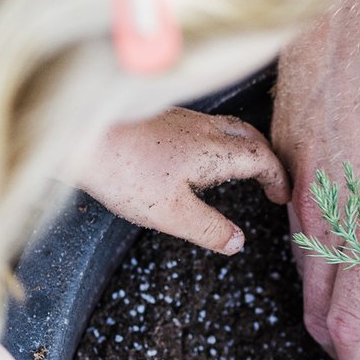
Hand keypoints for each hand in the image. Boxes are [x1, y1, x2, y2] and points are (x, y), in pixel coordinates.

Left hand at [82, 109, 286, 253]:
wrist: (77, 134)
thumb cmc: (124, 172)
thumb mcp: (171, 214)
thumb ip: (208, 228)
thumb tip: (238, 241)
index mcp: (213, 150)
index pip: (259, 157)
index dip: (276, 176)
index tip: (281, 194)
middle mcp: (201, 128)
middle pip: (247, 135)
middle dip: (265, 156)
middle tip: (269, 178)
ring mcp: (178, 119)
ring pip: (224, 126)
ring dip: (241, 144)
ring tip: (239, 167)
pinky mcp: (157, 117)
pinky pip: (201, 125)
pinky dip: (215, 139)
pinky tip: (196, 157)